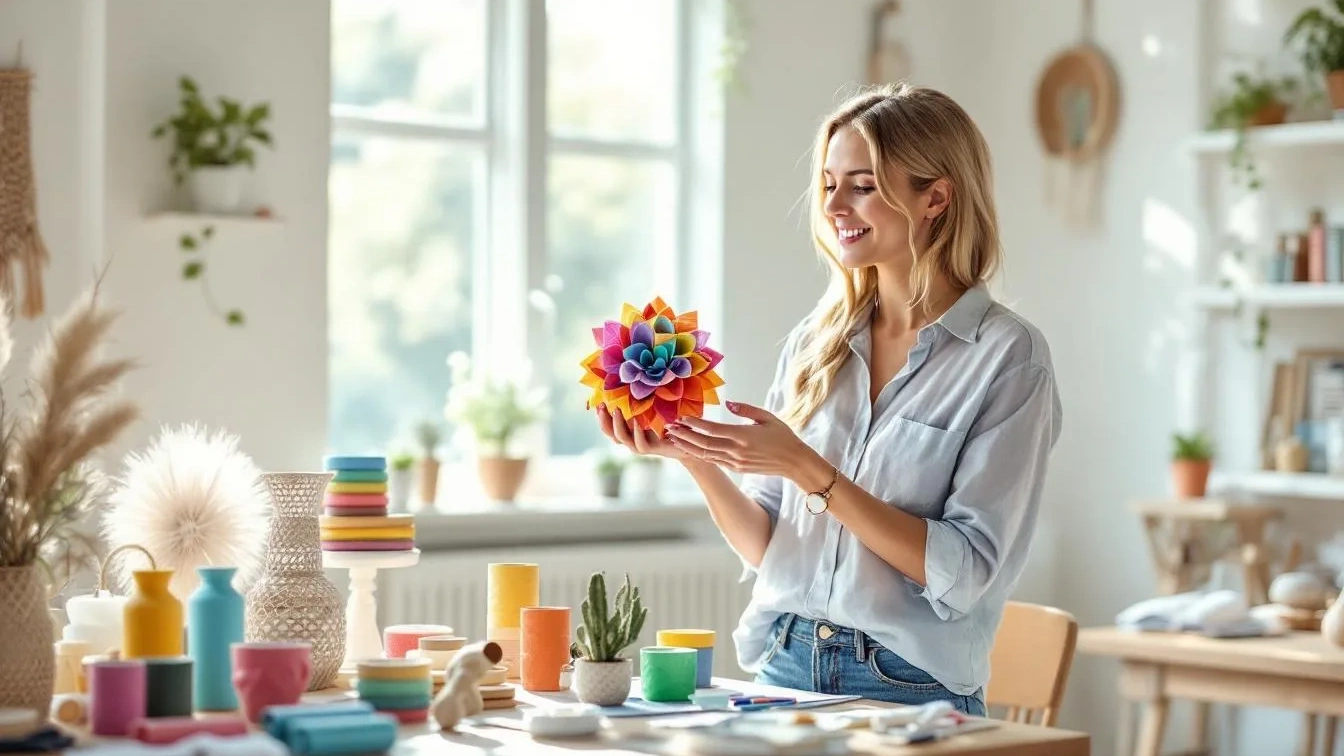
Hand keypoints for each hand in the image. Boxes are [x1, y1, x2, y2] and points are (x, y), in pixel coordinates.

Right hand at [595, 404, 687, 460]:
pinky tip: (636, 421)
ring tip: (616, 409)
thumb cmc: (667, 420)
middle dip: (603, 418)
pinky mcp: (650, 449)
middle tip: (601, 405)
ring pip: (621, 437)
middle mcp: (629, 438)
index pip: (607, 424)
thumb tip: (632, 379)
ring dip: (617, 423)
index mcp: (627, 429)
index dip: (600, 415)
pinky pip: (639, 443)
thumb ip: (641, 401)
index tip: (597, 402)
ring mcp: (638, 445)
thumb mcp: (651, 408)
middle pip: (609, 432)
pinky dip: (636, 432)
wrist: (684, 440)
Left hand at [665, 401, 813, 476]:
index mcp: (744, 435)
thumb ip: (745, 409)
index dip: (695, 424)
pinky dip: (700, 454)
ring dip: (688, 446)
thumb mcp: (767, 417)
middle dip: (684, 435)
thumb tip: (727, 404)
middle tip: (669, 427)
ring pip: (706, 454)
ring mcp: (736, 462)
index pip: (713, 429)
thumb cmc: (783, 436)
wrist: (794, 462)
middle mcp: (737, 451)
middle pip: (704, 443)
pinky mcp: (737, 468)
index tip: (682, 416)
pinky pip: (714, 460)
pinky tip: (690, 448)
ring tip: (674, 437)